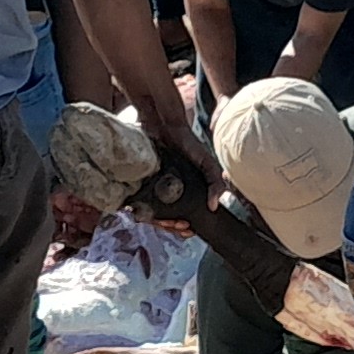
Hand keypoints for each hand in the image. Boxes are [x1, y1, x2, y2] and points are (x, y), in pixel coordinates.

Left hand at [121, 97, 217, 221]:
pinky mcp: (138, 186)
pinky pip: (137, 206)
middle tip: (178, 225)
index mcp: (185, 194)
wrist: (165, 125)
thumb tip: (214, 207)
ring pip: (153, 216)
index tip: (187, 229)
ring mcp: (153, 191)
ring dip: (159, 223)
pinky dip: (141, 214)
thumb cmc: (188, 144)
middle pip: (168, 221)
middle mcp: (168, 195)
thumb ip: (216, 183)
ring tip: (163, 221)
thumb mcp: (208, 164)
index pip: (185, 218)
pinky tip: (145, 215)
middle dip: (173, 227)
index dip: (185, 227)